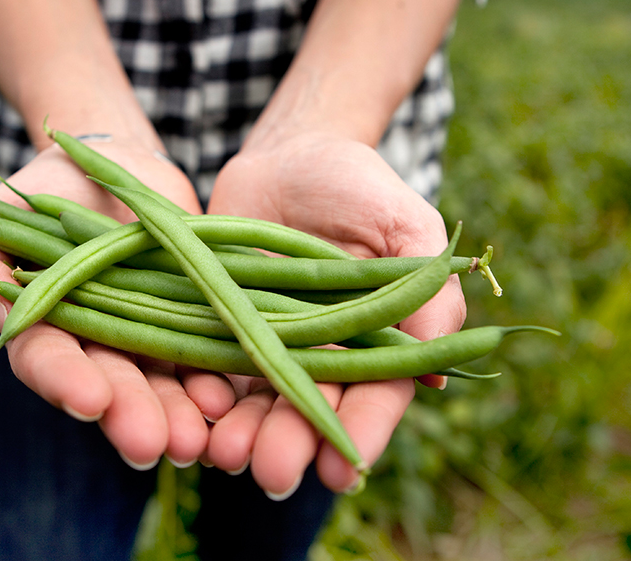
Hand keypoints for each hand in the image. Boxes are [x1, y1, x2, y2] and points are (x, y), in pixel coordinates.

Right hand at [0, 140, 236, 468]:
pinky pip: (207, 353)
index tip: (90, 401)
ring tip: (195, 440)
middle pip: (112, 386)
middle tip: (151, 445)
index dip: (66, 381)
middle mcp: (97, 345)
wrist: (115, 168)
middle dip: (131, 415)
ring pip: (162, 384)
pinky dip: (217, 378)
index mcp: (44, 327)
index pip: (47, 360)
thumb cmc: (44, 190)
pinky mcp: (193, 318)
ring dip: (178, 415)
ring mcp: (146, 336)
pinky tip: (226, 397)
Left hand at [204, 132, 465, 496]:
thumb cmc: (359, 186)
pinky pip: (210, 366)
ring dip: (244, 434)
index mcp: (376, 341)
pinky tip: (194, 413)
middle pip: (310, 410)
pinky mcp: (222, 325)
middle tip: (274, 474)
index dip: (360, 434)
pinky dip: (203, 394)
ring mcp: (269, 343)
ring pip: (258, 402)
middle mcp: (322, 354)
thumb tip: (436, 368)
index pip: (374, 397)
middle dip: (293, 445)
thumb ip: (424, 284)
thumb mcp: (404, 223)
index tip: (343, 469)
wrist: (288, 156)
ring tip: (226, 455)